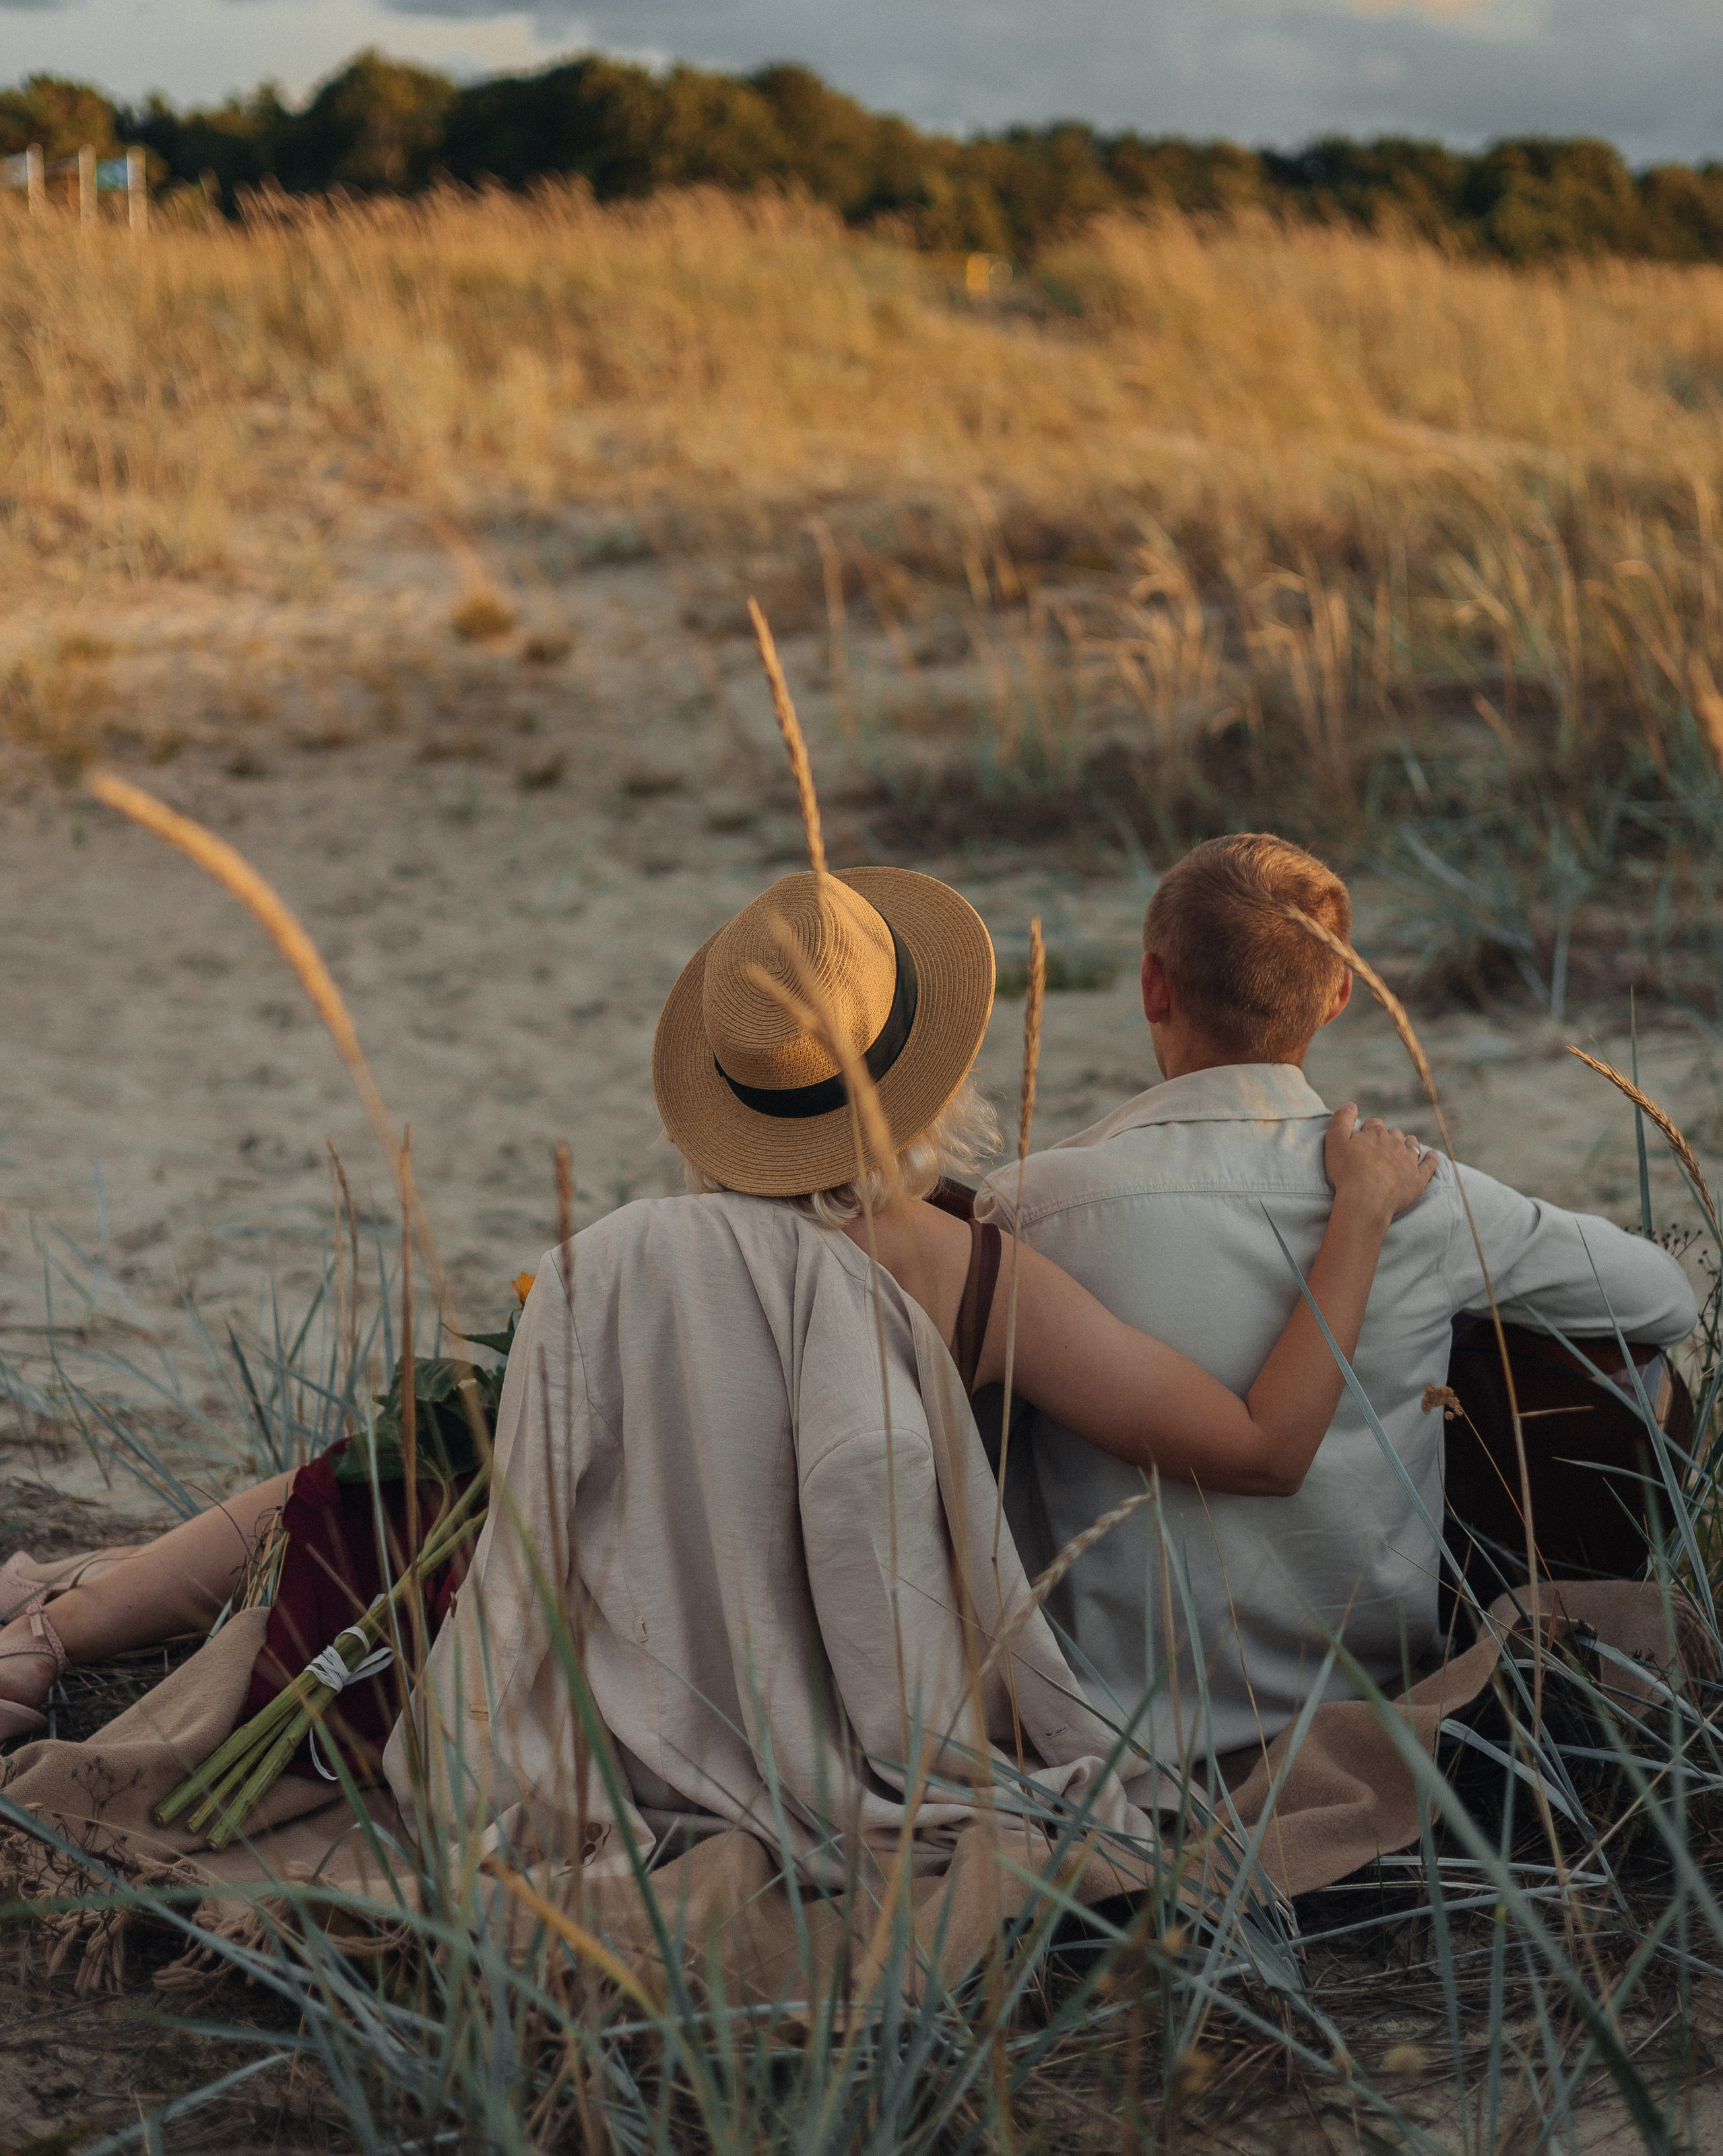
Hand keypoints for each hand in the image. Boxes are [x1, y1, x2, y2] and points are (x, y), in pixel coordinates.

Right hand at [1323, 1102, 1437, 1222]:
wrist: (1365, 1201)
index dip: (1368, 1129)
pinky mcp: (1418, 1178)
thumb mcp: (1335, 1142)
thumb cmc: (1346, 1173)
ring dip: (1409, 1143)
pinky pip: (1429, 1165)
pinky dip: (1431, 1158)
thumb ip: (1341, 1120)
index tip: (1363, 1137)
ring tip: (1406, 1144)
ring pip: (1412, 1145)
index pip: (1374, 1123)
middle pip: (1394, 1133)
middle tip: (1381, 1147)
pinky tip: (1433, 1155)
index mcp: (1375, 1133)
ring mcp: (1409, 1160)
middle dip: (1389, 1136)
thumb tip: (1351, 1104)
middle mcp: (1395, 1142)